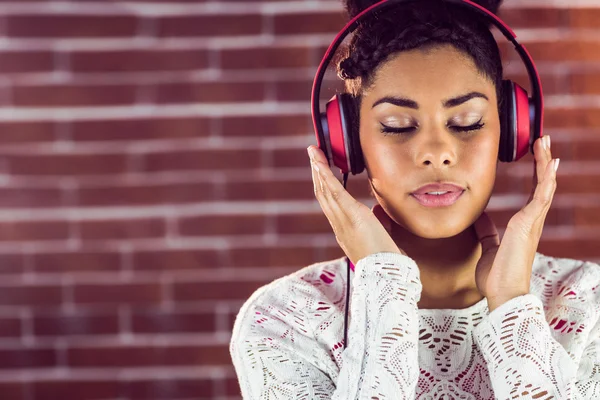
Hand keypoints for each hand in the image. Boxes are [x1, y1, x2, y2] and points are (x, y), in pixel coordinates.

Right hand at [307, 145, 405, 265]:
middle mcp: (338, 224)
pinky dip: (325, 176)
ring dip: (318, 169)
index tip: (320, 169)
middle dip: (316, 173)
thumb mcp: (380, 235)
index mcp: (343, 228)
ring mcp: (342, 220)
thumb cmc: (384, 259)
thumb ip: (377, 220)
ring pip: (324, 190)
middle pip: (322, 193)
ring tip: (314, 151)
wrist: (384, 274)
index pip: (329, 202)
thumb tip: (377, 207)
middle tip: (313, 154)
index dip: (323, 184)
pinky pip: (333, 193)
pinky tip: (320, 163)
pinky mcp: (351, 216)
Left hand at [473, 135, 558, 310]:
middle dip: (544, 162)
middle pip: (543, 185)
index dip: (536, 174)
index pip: (532, 194)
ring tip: (545, 143)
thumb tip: (480, 218)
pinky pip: (541, 196)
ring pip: (544, 186)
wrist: (502, 293)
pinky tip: (549, 163)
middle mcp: (531, 222)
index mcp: (523, 226)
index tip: (536, 156)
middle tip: (544, 141)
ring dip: (545, 163)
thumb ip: (486, 232)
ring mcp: (532, 222)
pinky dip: (545, 178)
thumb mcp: (488, 247)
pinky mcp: (528, 224)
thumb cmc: (497, 276)